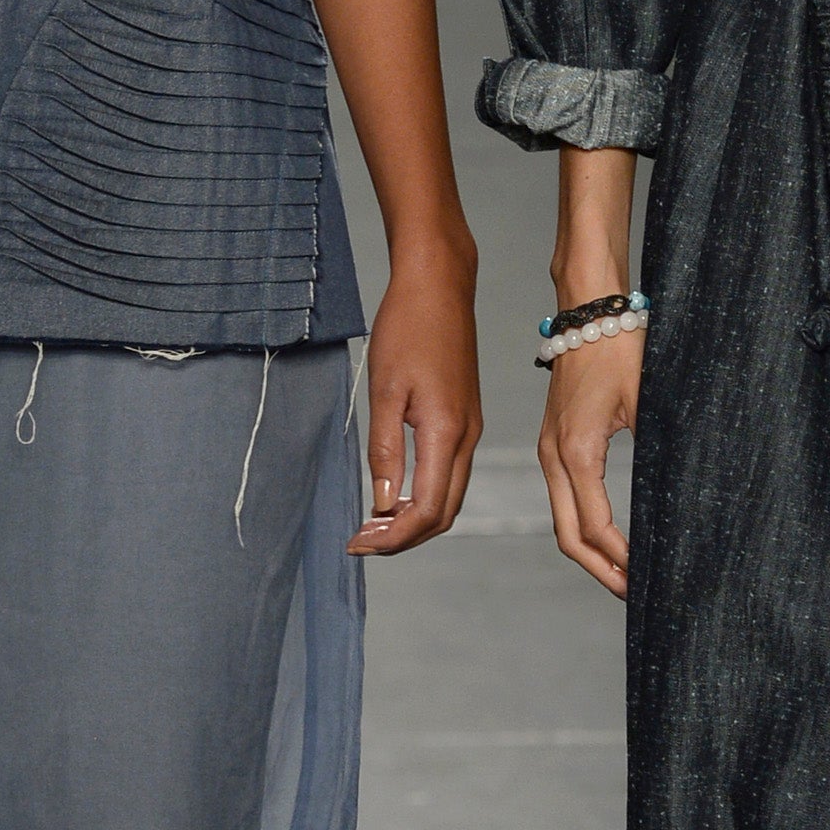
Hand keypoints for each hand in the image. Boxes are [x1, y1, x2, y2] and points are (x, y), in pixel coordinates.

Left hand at [349, 246, 478, 554]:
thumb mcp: (384, 390)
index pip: (427, 510)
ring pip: (449, 496)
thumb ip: (384, 450)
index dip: (394, 537)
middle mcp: (467, 437)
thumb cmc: (407, 328)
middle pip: (443, 513)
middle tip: (362, 541)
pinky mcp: (466, 418)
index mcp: (446, 432)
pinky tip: (395, 492)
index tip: (358, 543)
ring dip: (414, 518)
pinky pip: (451, 473)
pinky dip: (425, 495)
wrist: (439, 285)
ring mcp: (470, 428)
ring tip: (373, 522)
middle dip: (404, 537)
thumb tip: (382, 502)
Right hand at [540, 331, 638, 594]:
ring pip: (562, 520)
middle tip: (635, 594)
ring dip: (591, 553)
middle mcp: (554, 456)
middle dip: (601, 570)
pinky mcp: (554, 443)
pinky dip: (584, 526)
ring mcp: (549, 451)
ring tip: (625, 575)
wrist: (589, 311)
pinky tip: (610, 538)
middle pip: (568, 536)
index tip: (645, 581)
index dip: (619, 560)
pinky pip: (564, 498)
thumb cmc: (621, 348)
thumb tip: (674, 499)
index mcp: (577, 451)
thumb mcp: (648, 399)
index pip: (594, 526)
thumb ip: (656, 448)